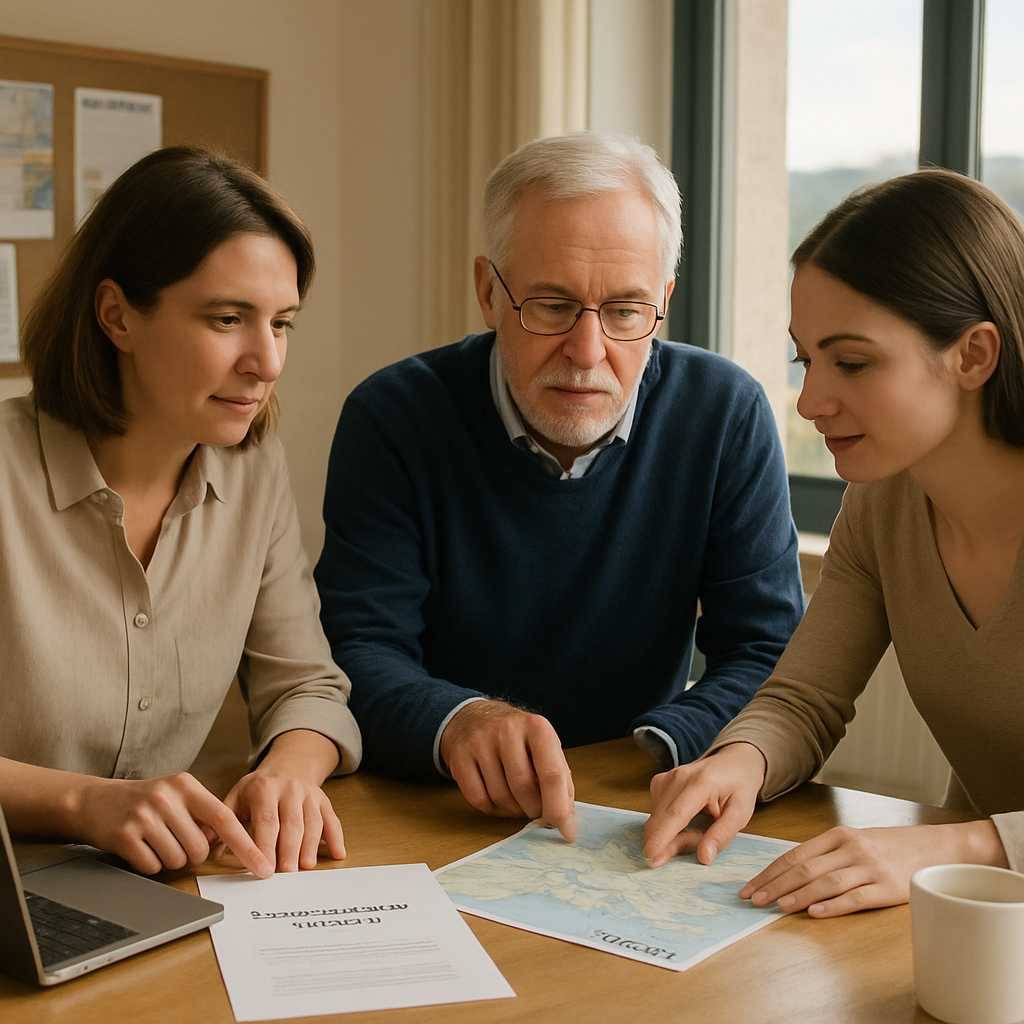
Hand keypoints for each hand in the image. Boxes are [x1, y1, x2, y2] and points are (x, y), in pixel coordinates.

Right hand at [74, 772, 271, 877]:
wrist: (94, 800)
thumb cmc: (145, 800)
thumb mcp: (177, 794)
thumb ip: (203, 812)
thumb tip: (233, 841)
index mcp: (186, 785)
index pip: (224, 819)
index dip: (245, 845)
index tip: (261, 865)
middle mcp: (166, 797)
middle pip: (199, 848)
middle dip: (191, 853)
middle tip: (173, 837)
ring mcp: (144, 816)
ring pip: (177, 860)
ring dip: (169, 858)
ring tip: (154, 839)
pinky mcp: (124, 836)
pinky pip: (152, 867)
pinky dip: (149, 864)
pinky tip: (140, 846)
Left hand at [224, 729, 344, 871]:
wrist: (287, 764)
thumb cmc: (258, 788)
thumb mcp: (236, 796)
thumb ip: (223, 822)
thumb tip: (207, 848)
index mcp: (264, 788)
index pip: (266, 820)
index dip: (266, 846)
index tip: (263, 869)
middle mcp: (289, 788)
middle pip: (291, 822)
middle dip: (289, 849)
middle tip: (286, 874)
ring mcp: (309, 793)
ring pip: (313, 822)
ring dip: (310, 846)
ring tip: (305, 867)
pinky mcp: (324, 799)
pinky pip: (332, 819)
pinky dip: (336, 837)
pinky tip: (338, 854)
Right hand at [440, 701, 576, 840]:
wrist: (474, 718)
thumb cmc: (518, 739)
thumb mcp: (544, 746)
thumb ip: (560, 778)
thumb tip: (567, 819)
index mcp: (536, 727)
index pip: (552, 774)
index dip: (560, 808)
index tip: (567, 831)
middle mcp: (507, 731)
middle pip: (525, 789)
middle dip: (535, 810)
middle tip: (537, 810)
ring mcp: (481, 743)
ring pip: (501, 798)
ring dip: (513, 810)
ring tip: (517, 799)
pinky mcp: (460, 758)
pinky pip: (479, 800)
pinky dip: (492, 807)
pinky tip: (496, 794)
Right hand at [643, 742, 765, 867]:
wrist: (733, 762)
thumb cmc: (739, 787)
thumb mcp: (741, 813)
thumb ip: (722, 835)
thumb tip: (704, 857)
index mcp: (702, 783)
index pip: (677, 813)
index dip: (662, 836)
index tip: (650, 855)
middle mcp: (678, 777)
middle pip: (661, 818)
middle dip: (664, 844)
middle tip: (685, 852)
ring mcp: (666, 778)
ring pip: (656, 818)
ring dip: (669, 835)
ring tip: (696, 832)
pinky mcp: (659, 782)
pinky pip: (656, 813)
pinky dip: (666, 826)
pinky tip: (684, 824)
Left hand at [740, 819, 1009, 917]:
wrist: (936, 847)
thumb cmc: (889, 846)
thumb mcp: (855, 841)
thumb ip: (825, 855)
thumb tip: (788, 874)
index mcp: (837, 836)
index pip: (794, 855)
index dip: (770, 872)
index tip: (750, 886)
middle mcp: (850, 849)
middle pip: (805, 868)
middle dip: (775, 884)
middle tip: (753, 899)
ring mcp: (870, 868)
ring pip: (826, 882)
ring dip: (798, 895)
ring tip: (777, 906)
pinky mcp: (889, 888)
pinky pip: (856, 897)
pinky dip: (833, 906)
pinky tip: (815, 912)